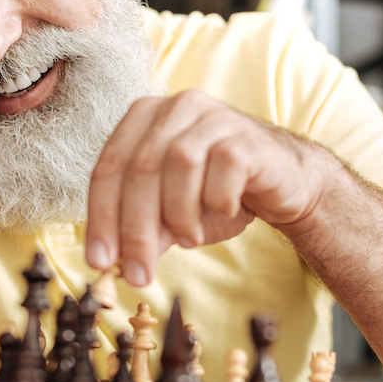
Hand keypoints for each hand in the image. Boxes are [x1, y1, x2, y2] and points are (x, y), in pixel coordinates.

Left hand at [85, 91, 326, 285]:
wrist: (283, 182)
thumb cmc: (218, 192)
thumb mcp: (171, 216)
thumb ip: (141, 230)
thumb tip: (111, 262)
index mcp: (144, 119)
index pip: (108, 168)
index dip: (100, 218)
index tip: (99, 262)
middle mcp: (175, 108)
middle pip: (140, 168)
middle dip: (135, 228)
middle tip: (138, 273)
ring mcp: (213, 115)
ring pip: (179, 163)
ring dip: (179, 213)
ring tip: (189, 238)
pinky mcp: (247, 134)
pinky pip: (225, 166)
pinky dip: (218, 198)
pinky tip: (224, 210)